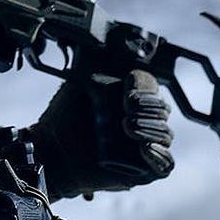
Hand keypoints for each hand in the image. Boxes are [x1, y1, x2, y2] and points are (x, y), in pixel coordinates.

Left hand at [30, 69, 174, 199]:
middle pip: (162, 109)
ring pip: (165, 135)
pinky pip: (166, 164)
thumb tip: (109, 51)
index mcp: (129, 96)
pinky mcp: (144, 169)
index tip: (127, 92)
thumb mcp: (78, 86)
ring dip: (151, 129)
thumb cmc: (64, 118)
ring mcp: (144, 143)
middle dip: (149, 108)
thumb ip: (94, 67)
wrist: (53, 150)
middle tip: (126, 111)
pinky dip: (160, 156)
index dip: (144, 86)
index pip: (150, 85)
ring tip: (128, 127)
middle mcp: (141, 118)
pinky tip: (145, 148)